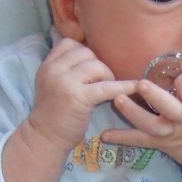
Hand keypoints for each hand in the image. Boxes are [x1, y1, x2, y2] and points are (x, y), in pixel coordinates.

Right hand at [28, 37, 135, 153]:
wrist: (46, 138)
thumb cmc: (55, 114)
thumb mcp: (53, 84)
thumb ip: (67, 69)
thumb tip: (94, 56)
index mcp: (48, 64)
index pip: (70, 43)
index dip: (85, 53)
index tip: (91, 69)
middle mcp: (54, 69)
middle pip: (86, 52)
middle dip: (98, 66)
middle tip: (101, 83)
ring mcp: (65, 82)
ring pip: (97, 65)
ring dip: (107, 76)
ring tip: (106, 91)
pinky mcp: (79, 97)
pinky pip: (107, 87)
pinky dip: (124, 87)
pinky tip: (135, 87)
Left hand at [102, 70, 181, 181]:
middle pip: (171, 111)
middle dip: (156, 98)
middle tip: (141, 84)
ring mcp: (171, 133)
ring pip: (151, 125)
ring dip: (133, 113)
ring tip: (118, 99)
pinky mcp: (161, 143)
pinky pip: (140, 141)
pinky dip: (123, 138)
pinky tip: (105, 135)